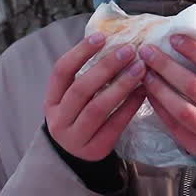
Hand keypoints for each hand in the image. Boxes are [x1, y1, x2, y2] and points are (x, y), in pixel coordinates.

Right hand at [44, 35, 146, 160]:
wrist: (77, 159)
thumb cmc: (80, 119)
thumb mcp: (73, 101)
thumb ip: (86, 77)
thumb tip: (113, 42)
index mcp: (51, 101)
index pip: (61, 71)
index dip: (80, 52)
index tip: (102, 37)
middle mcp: (59, 119)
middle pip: (81, 89)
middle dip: (106, 67)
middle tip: (129, 50)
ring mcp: (75, 137)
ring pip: (98, 108)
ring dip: (121, 85)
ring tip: (140, 68)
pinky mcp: (95, 150)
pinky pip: (114, 125)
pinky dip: (130, 106)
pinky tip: (143, 91)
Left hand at [139, 35, 195, 156]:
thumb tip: (182, 42)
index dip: (194, 51)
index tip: (174, 39)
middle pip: (195, 87)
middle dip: (167, 67)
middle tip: (148, 52)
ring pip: (181, 109)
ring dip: (159, 88)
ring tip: (145, 72)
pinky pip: (172, 124)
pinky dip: (158, 106)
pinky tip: (148, 92)